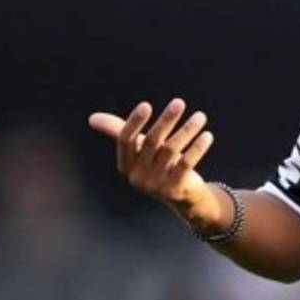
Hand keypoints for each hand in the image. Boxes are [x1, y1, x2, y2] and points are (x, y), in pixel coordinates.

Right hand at [88, 98, 221, 228]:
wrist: (183, 197)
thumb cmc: (158, 166)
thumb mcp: (140, 150)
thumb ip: (120, 132)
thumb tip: (92, 118)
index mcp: (126, 165)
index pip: (125, 140)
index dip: (134, 122)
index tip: (146, 105)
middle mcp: (137, 176)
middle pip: (152, 142)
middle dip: (166, 120)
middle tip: (179, 102)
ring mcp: (156, 185)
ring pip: (172, 150)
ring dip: (187, 130)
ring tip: (201, 116)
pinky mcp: (175, 190)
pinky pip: (186, 164)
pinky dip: (197, 148)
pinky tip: (207, 135)